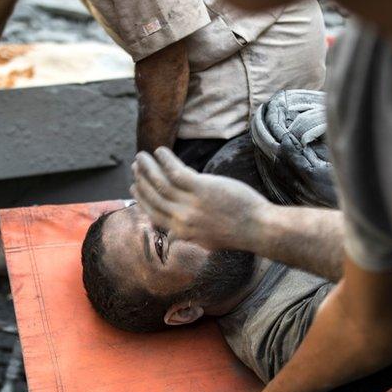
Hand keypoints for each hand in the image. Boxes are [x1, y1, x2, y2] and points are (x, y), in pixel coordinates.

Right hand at [130, 147, 269, 250]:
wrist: (257, 228)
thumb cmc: (236, 232)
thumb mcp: (206, 240)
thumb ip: (188, 235)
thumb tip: (175, 234)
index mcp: (181, 231)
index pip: (152, 213)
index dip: (140, 198)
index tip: (134, 186)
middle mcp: (181, 219)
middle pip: (153, 196)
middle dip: (141, 179)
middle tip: (136, 166)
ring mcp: (191, 204)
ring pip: (160, 183)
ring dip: (148, 167)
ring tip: (142, 156)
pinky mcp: (202, 189)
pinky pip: (176, 172)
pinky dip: (166, 160)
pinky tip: (161, 151)